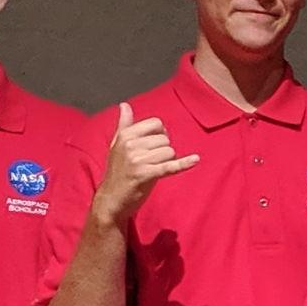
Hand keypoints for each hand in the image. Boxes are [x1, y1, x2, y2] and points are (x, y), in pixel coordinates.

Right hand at [94, 102, 198, 224]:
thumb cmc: (117, 172)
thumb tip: (124, 105)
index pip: (156, 124)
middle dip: (163, 151)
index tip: (155, 145)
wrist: (111, 200)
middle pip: (165, 139)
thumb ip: (123, 124)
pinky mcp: (146, 175)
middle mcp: (130, 145)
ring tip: (153, 170)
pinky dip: (184, 164)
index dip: (161, 134)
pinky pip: (170, 166)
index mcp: (125, 135)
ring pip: (169, 152)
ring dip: (166, 162)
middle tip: (151, 162)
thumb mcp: (117, 145)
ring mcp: (138, 160)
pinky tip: (195, 160)